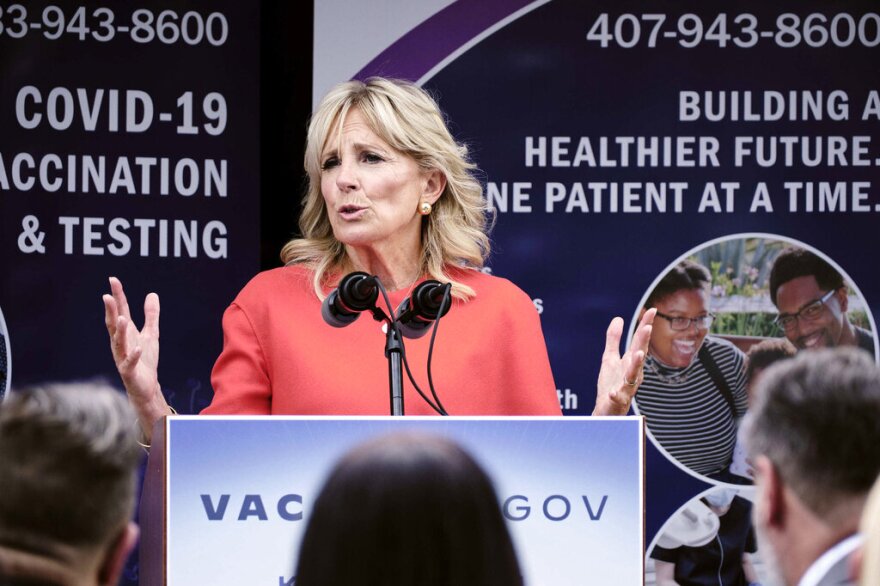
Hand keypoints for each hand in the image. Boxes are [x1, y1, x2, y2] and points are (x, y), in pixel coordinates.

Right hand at [103, 277, 168, 440]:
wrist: (146, 387)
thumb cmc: (145, 361)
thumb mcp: (151, 334)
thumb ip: (151, 315)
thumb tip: (152, 294)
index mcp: (125, 334)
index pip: (120, 311)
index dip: (117, 296)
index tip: (113, 280)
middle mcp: (120, 344)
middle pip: (114, 325)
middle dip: (111, 311)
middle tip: (108, 296)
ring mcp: (123, 357)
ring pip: (119, 343)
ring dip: (120, 331)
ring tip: (122, 318)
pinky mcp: (129, 372)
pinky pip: (130, 363)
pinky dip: (134, 355)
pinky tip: (138, 347)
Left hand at [593, 308, 654, 415]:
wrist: (607, 411)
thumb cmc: (611, 384)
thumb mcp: (609, 358)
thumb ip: (613, 339)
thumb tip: (618, 318)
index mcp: (631, 362)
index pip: (640, 341)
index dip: (645, 326)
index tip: (652, 310)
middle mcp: (633, 373)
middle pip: (639, 354)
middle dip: (643, 341)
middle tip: (648, 327)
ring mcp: (627, 387)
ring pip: (633, 375)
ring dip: (636, 364)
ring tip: (638, 353)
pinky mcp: (618, 400)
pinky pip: (618, 397)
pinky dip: (617, 394)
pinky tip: (614, 392)